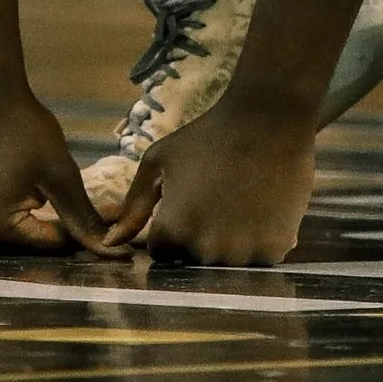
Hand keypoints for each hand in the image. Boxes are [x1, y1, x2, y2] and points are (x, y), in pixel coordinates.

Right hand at [0, 93, 120, 255]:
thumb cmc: (23, 129)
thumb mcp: (59, 174)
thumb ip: (81, 216)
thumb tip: (111, 250)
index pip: (47, 243)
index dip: (76, 229)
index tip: (101, 217)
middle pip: (20, 246)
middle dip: (46, 225)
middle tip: (64, 196)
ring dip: (18, 223)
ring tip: (33, 190)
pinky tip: (6, 189)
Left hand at [103, 98, 315, 264]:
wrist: (269, 122)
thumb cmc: (208, 136)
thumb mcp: (159, 162)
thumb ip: (133, 206)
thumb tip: (109, 243)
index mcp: (173, 228)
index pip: (162, 249)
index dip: (173, 223)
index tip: (189, 199)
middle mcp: (205, 249)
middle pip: (194, 257)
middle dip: (199, 235)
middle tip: (217, 196)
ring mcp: (241, 253)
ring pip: (227, 261)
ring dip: (230, 241)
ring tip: (240, 200)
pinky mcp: (273, 251)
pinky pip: (258, 258)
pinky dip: (258, 240)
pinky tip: (261, 208)